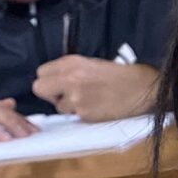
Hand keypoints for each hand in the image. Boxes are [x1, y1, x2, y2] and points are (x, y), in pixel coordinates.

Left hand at [31, 56, 159, 122]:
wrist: (139, 88)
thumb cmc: (116, 75)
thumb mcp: (89, 63)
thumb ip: (68, 70)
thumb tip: (53, 81)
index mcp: (71, 62)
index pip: (41, 72)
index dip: (49, 80)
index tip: (59, 84)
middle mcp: (70, 77)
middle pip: (39, 88)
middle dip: (49, 94)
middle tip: (64, 95)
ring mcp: (76, 97)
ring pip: (58, 106)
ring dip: (69, 106)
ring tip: (88, 101)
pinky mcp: (84, 113)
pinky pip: (73, 116)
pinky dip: (82, 114)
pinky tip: (96, 107)